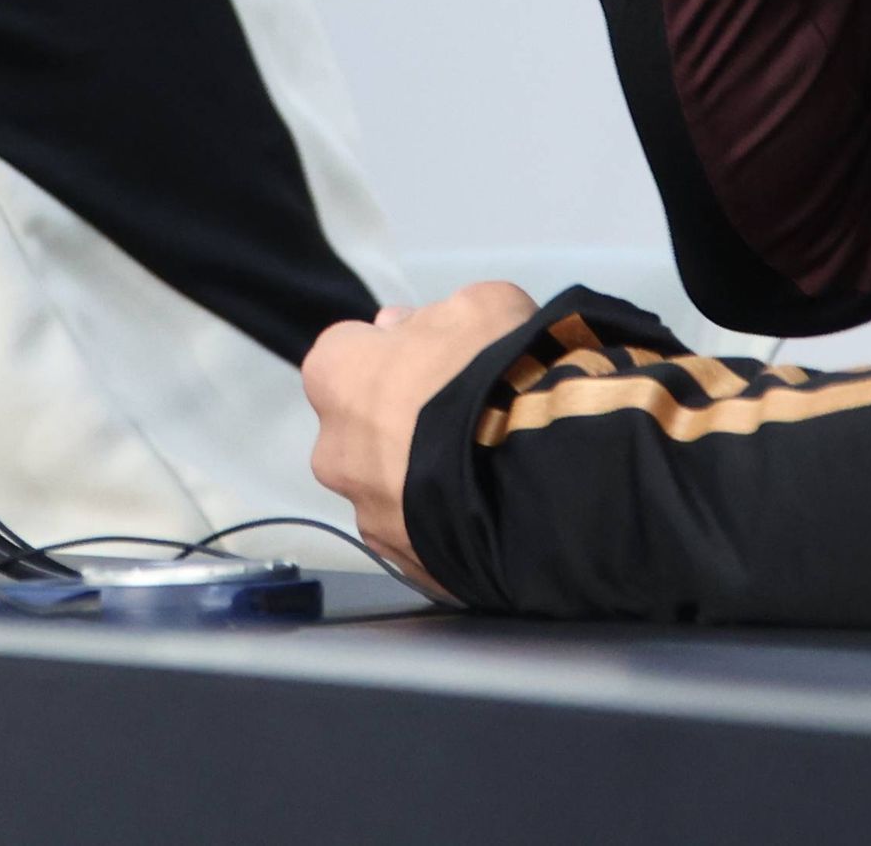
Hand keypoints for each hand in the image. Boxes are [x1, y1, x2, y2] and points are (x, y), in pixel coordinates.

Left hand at [302, 280, 535, 595]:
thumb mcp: (483, 306)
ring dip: (423, 475)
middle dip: (402, 418)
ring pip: (390, 485)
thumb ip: (439, 315)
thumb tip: (412, 330)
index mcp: (335, 376)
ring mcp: (366, 514)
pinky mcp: (403, 563)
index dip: (396, 350)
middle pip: (364, 425)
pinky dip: (443, 520)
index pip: (350, 352)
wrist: (537, 479)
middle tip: (464, 413)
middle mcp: (332, 449)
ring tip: (484, 469)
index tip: (438, 356)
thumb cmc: (494, 374)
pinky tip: (487, 507)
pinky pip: (419, 532)